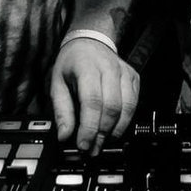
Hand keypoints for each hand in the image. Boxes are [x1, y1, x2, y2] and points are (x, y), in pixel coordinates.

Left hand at [50, 38, 140, 153]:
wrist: (89, 41)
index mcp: (87, 67)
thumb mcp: (57, 82)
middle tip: (92, 148)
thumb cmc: (72, 62)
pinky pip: (134, 103)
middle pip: (111, 107)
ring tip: (102, 142)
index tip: (83, 144)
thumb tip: (64, 135)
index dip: (89, 127)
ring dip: (115, 130)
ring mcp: (124, 72)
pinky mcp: (133, 78)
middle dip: (102, 133)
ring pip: (127, 107)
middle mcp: (109, 68)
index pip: (92, 101)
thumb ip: (61, 110)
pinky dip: (125, 120)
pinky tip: (114, 128)